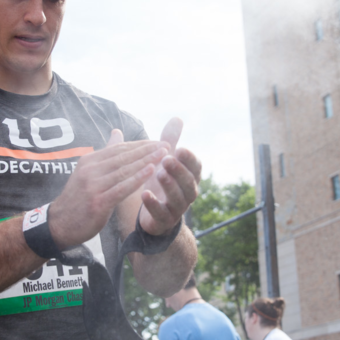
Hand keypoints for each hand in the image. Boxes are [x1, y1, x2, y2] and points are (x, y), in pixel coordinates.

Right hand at [48, 131, 169, 247]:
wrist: (60, 224)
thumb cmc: (79, 199)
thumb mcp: (89, 172)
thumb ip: (105, 154)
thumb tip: (117, 131)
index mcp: (89, 161)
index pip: (119, 148)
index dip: (140, 144)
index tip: (158, 141)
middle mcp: (90, 170)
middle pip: (124, 156)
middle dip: (147, 150)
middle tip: (167, 144)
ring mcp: (93, 186)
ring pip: (124, 170)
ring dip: (146, 161)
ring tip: (164, 155)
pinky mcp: (98, 202)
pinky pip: (122, 188)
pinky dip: (137, 178)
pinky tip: (151, 172)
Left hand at [139, 118, 201, 235]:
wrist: (156, 217)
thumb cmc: (162, 183)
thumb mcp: (165, 161)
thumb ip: (170, 142)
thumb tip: (177, 118)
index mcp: (189, 177)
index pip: (196, 167)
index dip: (190, 159)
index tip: (180, 149)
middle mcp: (187, 193)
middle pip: (189, 182)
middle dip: (179, 170)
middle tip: (167, 159)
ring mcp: (177, 209)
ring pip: (178, 198)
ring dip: (169, 185)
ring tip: (158, 174)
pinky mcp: (164, 221)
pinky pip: (161, 214)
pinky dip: (153, 204)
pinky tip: (144, 194)